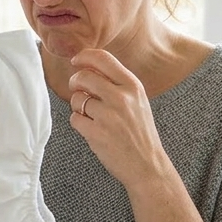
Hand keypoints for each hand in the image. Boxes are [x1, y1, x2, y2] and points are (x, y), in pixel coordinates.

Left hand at [67, 48, 170, 188]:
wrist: (147, 164)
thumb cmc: (139, 132)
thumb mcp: (137, 101)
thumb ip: (117, 84)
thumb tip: (89, 67)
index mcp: (133, 86)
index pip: (102, 58)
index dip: (84, 56)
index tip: (76, 60)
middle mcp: (121, 97)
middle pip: (84, 76)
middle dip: (75, 81)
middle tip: (76, 88)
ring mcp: (108, 115)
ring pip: (76, 99)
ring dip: (78, 106)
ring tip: (90, 115)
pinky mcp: (96, 133)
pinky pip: (74, 118)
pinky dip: (79, 123)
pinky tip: (91, 129)